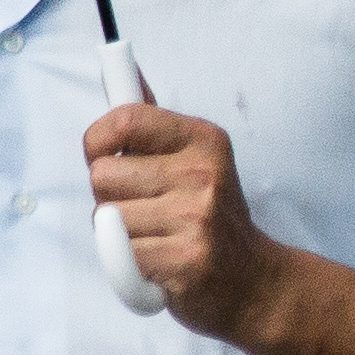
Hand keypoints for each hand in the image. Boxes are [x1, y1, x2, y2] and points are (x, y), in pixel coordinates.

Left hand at [85, 98, 281, 335]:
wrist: (256, 284)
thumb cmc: (210, 220)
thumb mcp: (194, 160)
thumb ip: (151, 121)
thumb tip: (121, 70)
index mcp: (204, 140)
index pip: (122, 120)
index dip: (98, 144)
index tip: (111, 159)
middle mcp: (204, 174)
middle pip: (102, 175)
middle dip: (111, 199)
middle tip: (148, 212)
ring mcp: (197, 217)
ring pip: (106, 218)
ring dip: (121, 235)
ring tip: (157, 239)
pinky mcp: (186, 259)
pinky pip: (119, 254)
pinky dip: (131, 266)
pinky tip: (160, 264)